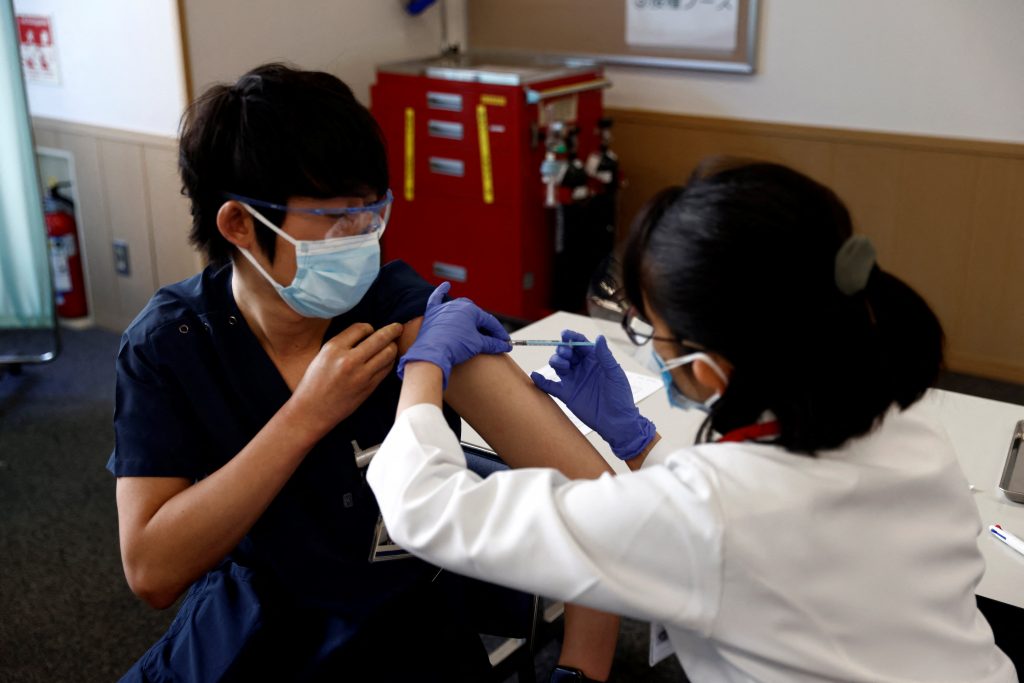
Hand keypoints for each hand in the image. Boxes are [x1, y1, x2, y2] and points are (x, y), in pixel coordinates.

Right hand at [289, 321, 403, 436]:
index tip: (371, 330)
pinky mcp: (369, 387)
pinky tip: (387, 360)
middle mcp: (348, 360)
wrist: (312, 411)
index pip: (361, 328)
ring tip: (392, 345)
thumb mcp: (323, 355)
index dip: (369, 328)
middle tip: (398, 328)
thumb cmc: (315, 382)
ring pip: (388, 353)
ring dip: (393, 347)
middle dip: (392, 331)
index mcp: (334, 348)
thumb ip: (343, 344)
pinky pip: (386, 369)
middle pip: (380, 338)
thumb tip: (366, 333)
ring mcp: (361, 375)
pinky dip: (389, 362)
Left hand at [397, 282, 510, 387]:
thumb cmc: (455, 346)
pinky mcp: (432, 314)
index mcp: (471, 309)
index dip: (499, 333)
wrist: (432, 354)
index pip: (489, 321)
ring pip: (459, 309)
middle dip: (485, 327)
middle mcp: (457, 305)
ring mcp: (444, 309)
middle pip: (475, 315)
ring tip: (476, 328)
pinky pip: (436, 299)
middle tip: (492, 339)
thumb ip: (493, 343)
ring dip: (468, 316)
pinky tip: (446, 285)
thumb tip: (505, 345)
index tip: (505, 342)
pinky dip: (441, 292)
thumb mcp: (478, 344)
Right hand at [530, 330, 654, 460]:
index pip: (580, 344)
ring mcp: (574, 380)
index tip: (564, 334)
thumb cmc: (620, 396)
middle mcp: (582, 368)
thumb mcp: (615, 374)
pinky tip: (535, 375)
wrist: (616, 421)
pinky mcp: (567, 394)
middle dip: (563, 349)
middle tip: (566, 353)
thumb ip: (605, 356)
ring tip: (562, 365)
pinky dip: (541, 381)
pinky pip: (551, 386)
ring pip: (558, 365)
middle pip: (567, 352)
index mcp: (594, 360)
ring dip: (556, 361)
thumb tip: (599, 338)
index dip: (572, 337)